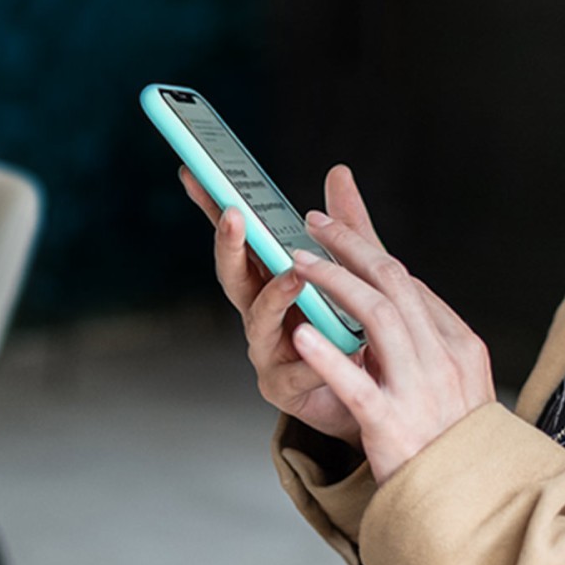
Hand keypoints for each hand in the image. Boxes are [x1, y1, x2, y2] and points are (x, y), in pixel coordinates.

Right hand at [181, 164, 379, 446]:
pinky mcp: (285, 387)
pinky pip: (299, 371)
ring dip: (274, 296)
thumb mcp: (352, 272)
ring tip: (294, 277)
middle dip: (230, 245)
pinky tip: (336, 346)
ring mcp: (268, 350)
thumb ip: (343, 226)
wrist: (370, 394)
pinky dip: (316, 358)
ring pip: (260, 321)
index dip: (214, 206)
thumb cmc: (350, 330)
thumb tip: (339, 171)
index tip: (194, 171)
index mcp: (270, 280)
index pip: (238, 238)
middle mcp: (260, 312)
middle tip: (234, 216)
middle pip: (234, 275)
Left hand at [286, 195, 495, 483]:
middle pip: (394, 284)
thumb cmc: (452, 444)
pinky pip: (357, 384)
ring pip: (377, 317)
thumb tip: (399, 291)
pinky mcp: (392, 427)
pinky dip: (329, 357)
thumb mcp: (454, 382)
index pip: (409, 284)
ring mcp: (419, 392)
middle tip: (313, 225)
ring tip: (298, 263)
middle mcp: (444, 360)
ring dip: (334, 282)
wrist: (469, 508)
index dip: (368, 251)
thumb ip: (429, 337)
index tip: (335, 231)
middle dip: (349, 247)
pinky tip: (301, 336)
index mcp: (460, 345)